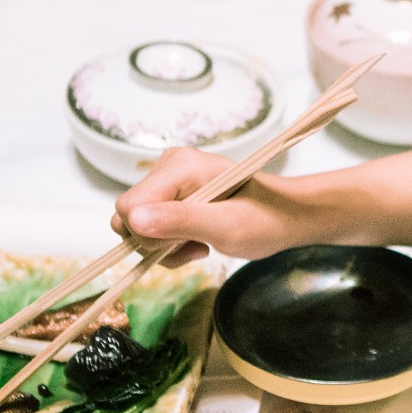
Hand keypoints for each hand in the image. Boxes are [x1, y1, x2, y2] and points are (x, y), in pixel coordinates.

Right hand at [110, 148, 306, 263]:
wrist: (284, 217)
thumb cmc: (264, 220)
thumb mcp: (226, 226)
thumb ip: (180, 221)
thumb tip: (133, 219)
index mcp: (178, 166)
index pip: (127, 206)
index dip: (147, 234)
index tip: (184, 241)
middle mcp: (168, 166)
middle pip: (128, 216)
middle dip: (157, 242)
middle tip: (197, 244)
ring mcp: (168, 181)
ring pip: (138, 226)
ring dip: (166, 247)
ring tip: (201, 244)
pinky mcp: (172, 195)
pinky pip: (151, 227)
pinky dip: (170, 244)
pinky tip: (198, 242)